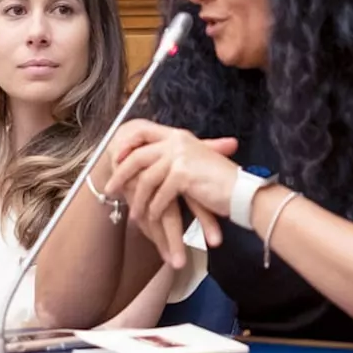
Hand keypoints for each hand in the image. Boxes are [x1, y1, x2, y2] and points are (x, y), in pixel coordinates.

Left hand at [105, 120, 238, 266]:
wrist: (242, 191)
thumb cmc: (221, 181)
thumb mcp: (196, 161)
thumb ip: (174, 158)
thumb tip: (150, 167)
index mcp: (178, 136)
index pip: (143, 133)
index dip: (126, 146)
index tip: (114, 160)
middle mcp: (177, 142)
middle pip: (137, 156)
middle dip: (121, 175)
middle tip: (110, 190)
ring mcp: (179, 157)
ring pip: (146, 180)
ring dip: (138, 200)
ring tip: (134, 215)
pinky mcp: (182, 175)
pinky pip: (159, 195)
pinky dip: (154, 210)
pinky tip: (152, 219)